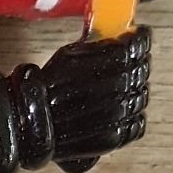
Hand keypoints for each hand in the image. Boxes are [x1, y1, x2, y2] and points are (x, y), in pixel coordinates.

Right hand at [43, 27, 150, 172]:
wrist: (29, 122)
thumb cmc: (46, 88)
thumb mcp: (70, 55)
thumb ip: (98, 46)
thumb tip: (120, 35)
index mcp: (102, 63)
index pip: (135, 48)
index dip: (140, 40)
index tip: (140, 36)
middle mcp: (114, 91)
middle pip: (140, 72)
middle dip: (138, 64)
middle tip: (132, 61)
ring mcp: (116, 116)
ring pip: (142, 97)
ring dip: (137, 90)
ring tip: (125, 87)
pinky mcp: (113, 137)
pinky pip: (137, 126)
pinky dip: (135, 117)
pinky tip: (125, 110)